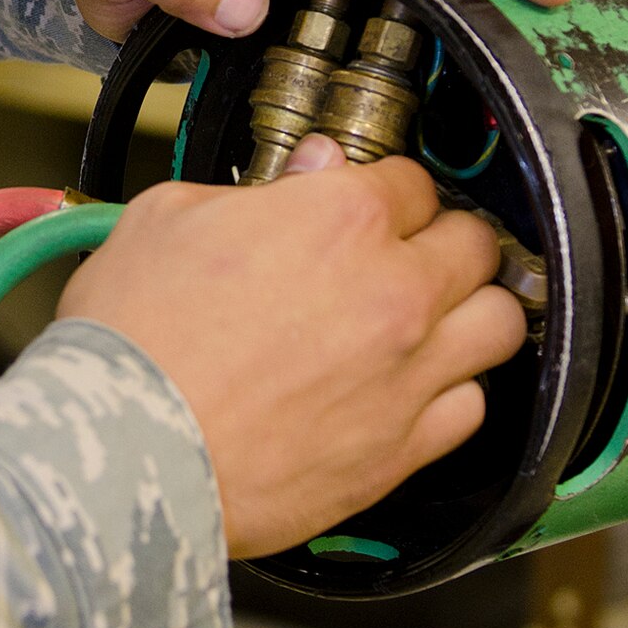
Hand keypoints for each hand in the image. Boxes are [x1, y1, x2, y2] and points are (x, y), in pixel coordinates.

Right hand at [57, 139, 526, 559]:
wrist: (128, 454)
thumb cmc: (134, 337)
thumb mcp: (170, 217)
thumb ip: (250, 188)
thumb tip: (306, 173)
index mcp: (341, 217)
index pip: (411, 180)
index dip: (386, 188)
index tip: (370, 203)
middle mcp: (394, 289)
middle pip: (475, 242)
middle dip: (445, 238)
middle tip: (412, 252)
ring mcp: (407, 373)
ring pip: (499, 322)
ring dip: (472, 310)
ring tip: (437, 315)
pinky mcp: (402, 450)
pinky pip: (472, 408)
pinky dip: (454, 392)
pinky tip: (416, 387)